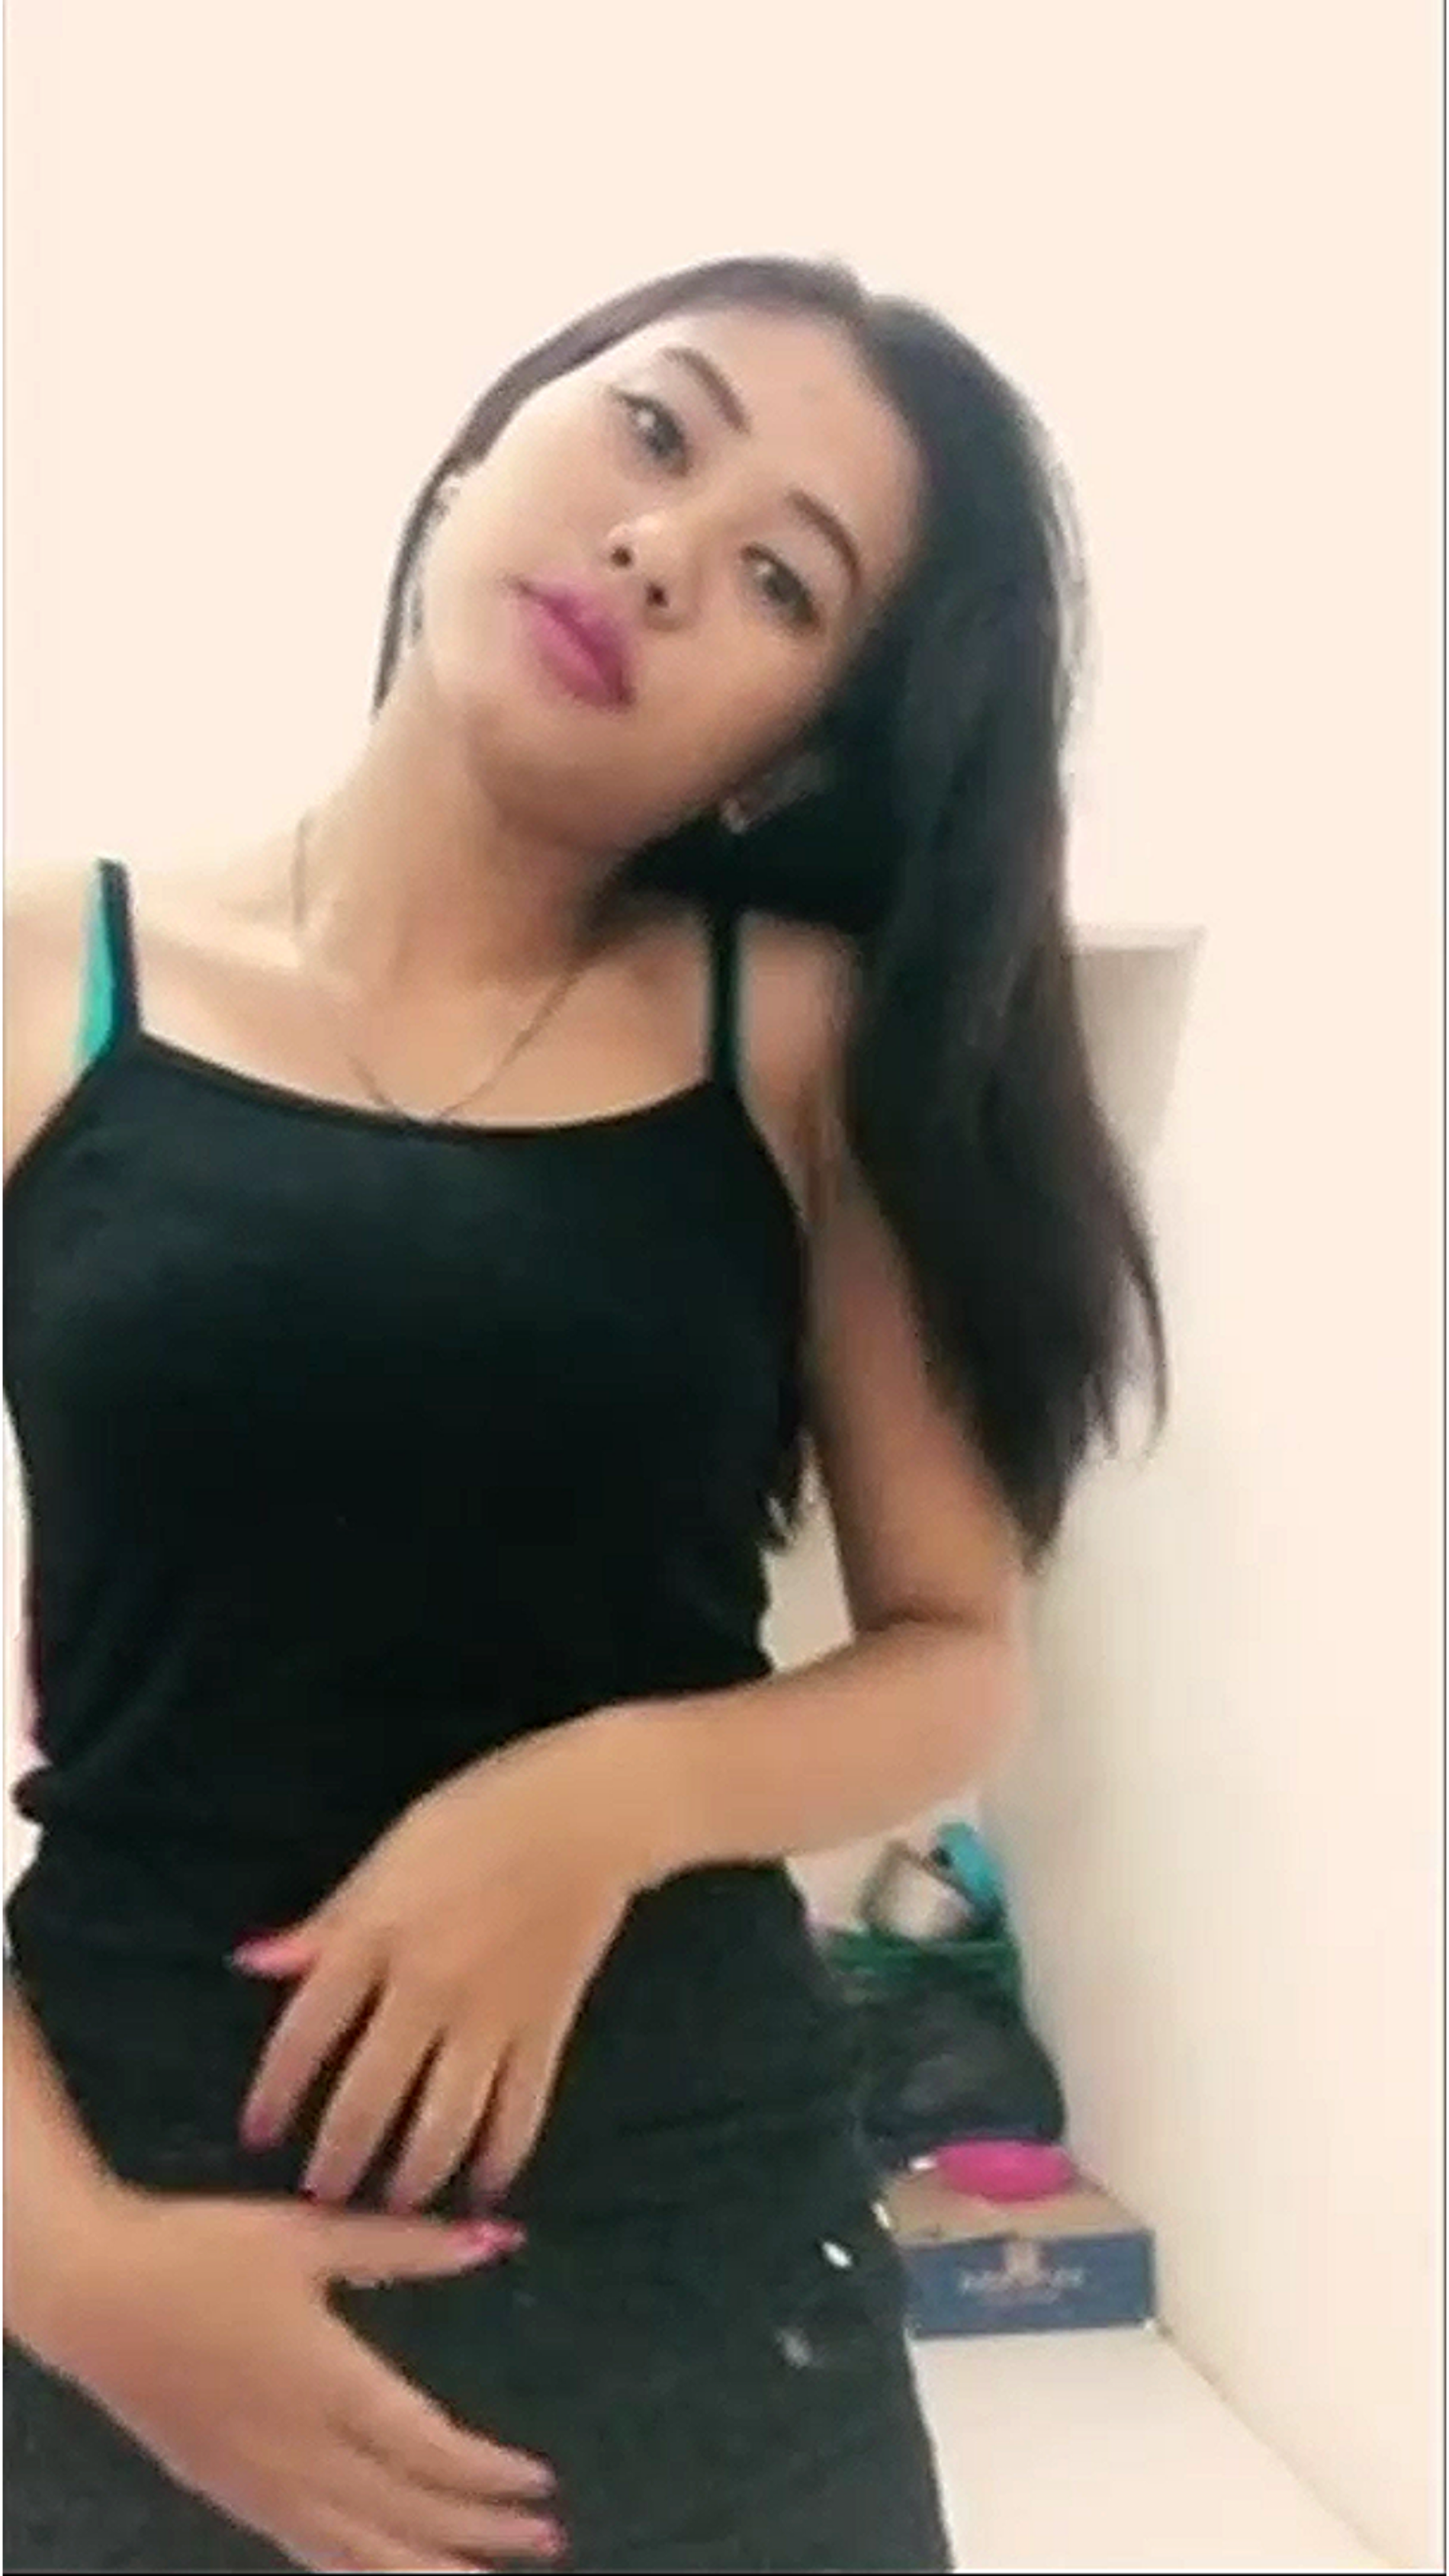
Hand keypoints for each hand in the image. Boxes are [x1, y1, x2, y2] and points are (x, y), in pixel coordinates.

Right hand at [37, 2186, 562, 2573]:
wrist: (93, 2293)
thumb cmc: (202, 2252)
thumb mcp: (310, 2233)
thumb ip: (406, 2244)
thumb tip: (498, 2237)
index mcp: (326, 2381)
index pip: (426, 2448)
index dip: (487, 2475)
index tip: (539, 2483)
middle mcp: (297, 2446)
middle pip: (402, 2509)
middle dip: (476, 2531)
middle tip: (543, 2540)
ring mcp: (258, 2479)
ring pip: (354, 2547)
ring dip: (423, 2566)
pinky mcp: (227, 2488)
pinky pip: (303, 2546)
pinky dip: (352, 2566)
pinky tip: (379, 2571)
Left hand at [236, 1716, 647, 2209]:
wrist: (592, 1812)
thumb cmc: (481, 1814)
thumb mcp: (392, 1852)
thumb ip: (330, 1920)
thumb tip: (255, 1965)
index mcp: (378, 1933)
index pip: (307, 2031)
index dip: (275, 2092)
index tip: (258, 2134)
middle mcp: (427, 1985)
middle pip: (369, 2098)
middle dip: (338, 2159)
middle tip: (320, 2194)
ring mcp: (491, 2013)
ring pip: (443, 2122)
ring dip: (413, 2175)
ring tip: (393, 2203)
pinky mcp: (547, 2026)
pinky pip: (519, 2111)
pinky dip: (501, 2158)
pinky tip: (485, 2190)